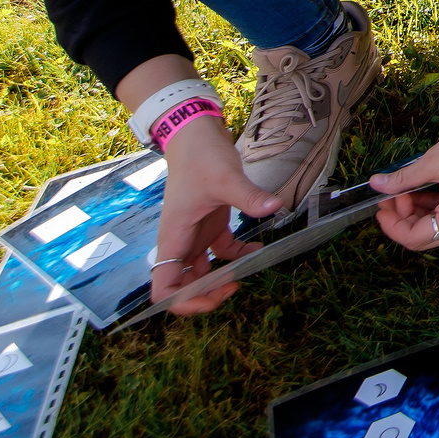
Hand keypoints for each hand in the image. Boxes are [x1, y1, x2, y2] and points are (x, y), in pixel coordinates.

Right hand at [148, 124, 286, 317]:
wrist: (196, 136)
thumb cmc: (201, 157)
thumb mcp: (225, 178)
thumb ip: (248, 196)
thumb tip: (274, 207)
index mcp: (174, 239)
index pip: (163, 289)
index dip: (182, 302)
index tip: (213, 294)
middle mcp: (181, 243)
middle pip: (184, 287)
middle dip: (206, 295)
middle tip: (234, 286)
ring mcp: (195, 235)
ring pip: (202, 273)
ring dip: (221, 280)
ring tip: (246, 274)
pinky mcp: (209, 225)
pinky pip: (222, 252)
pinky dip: (237, 257)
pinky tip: (257, 249)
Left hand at [369, 101, 438, 251]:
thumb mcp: (432, 161)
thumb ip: (402, 179)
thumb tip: (376, 185)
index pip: (417, 238)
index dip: (393, 226)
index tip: (380, 208)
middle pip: (428, 237)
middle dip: (404, 220)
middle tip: (389, 197)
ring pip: (438, 228)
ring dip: (417, 213)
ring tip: (404, 189)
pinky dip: (432, 207)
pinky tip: (420, 190)